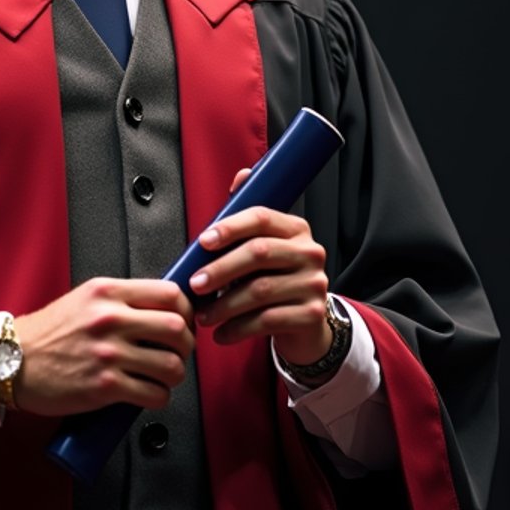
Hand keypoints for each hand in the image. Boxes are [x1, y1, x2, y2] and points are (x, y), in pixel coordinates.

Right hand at [13, 277, 194, 417]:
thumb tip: (161, 309)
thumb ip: (121, 300)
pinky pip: (154, 394)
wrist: (12, 361)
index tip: (184, 321)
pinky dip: (159, 397)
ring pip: (171, 365)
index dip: (186, 310)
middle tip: (177, 352)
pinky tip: (148, 393)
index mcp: (107, 292)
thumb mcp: (85, 299)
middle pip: (177, 328)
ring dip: (175, 375)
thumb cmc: (48, 333)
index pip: (170, 293)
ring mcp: (108, 354)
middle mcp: (110, 319)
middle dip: (186, 345)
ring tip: (163, 376)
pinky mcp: (105, 387)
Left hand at [189, 168, 330, 364]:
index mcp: (295, 228)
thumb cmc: (274, 278)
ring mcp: (314, 283)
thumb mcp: (262, 245)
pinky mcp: (312, 314)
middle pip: (258, 253)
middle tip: (195, 284)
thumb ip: (247, 217)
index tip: (202, 242)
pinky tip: (221, 333)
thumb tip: (242, 176)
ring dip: (223, 305)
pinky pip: (267, 320)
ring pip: (260, 291)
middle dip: (220, 269)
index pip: (261, 218)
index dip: (229, 227)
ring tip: (203, 315)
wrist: (304, 322)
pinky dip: (238, 328)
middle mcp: (309, 252)